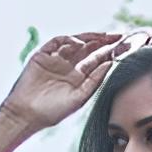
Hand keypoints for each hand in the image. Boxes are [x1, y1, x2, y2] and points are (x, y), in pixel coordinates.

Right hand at [0, 31, 120, 130]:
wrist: (26, 114)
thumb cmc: (52, 112)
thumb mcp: (78, 99)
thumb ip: (94, 82)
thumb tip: (109, 64)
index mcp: (78, 78)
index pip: (97, 60)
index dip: (110, 53)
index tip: (125, 47)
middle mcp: (69, 66)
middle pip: (89, 48)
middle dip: (103, 41)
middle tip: (119, 36)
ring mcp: (56, 58)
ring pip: (75, 42)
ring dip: (90, 38)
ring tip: (104, 36)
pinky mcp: (43, 54)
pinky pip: (57, 42)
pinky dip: (69, 40)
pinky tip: (79, 43)